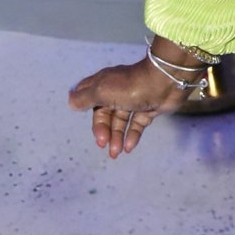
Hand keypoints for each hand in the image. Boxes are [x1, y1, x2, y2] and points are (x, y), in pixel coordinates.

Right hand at [68, 46, 198, 157]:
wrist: (165, 82)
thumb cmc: (129, 86)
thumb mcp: (101, 91)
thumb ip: (85, 98)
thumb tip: (70, 102)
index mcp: (103, 84)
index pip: (89, 99)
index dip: (87, 112)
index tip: (85, 123)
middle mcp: (117, 92)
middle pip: (105, 114)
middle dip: (103, 130)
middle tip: (103, 144)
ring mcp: (133, 100)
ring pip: (120, 121)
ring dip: (116, 137)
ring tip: (115, 153)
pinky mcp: (148, 108)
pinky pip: (136, 124)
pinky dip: (132, 135)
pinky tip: (128, 147)